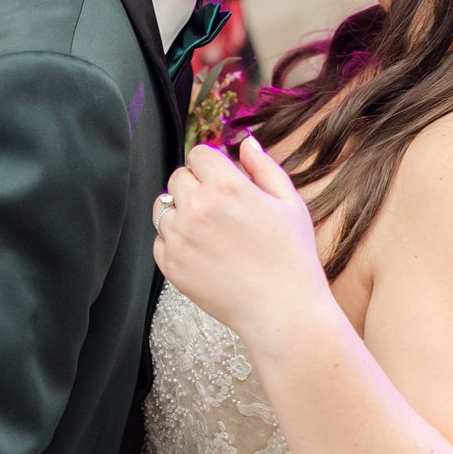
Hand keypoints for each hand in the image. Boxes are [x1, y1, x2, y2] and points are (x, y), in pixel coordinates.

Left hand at [152, 139, 329, 349]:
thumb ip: (264, 167)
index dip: (213, 166)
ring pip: (164, 208)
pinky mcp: (171, 265)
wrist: (282, 310)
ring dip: (183, 213)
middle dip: (197, 186)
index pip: (198, 154)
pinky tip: (205, 253)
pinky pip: (160, 240)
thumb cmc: (292, 256)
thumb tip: (245, 143)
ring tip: (212, 233)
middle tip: (222, 210)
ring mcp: (179, 238)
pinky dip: (176, 242)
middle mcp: (196, 208)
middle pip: (178, 178)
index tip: (225, 181)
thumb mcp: (289, 202)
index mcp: (225, 185)